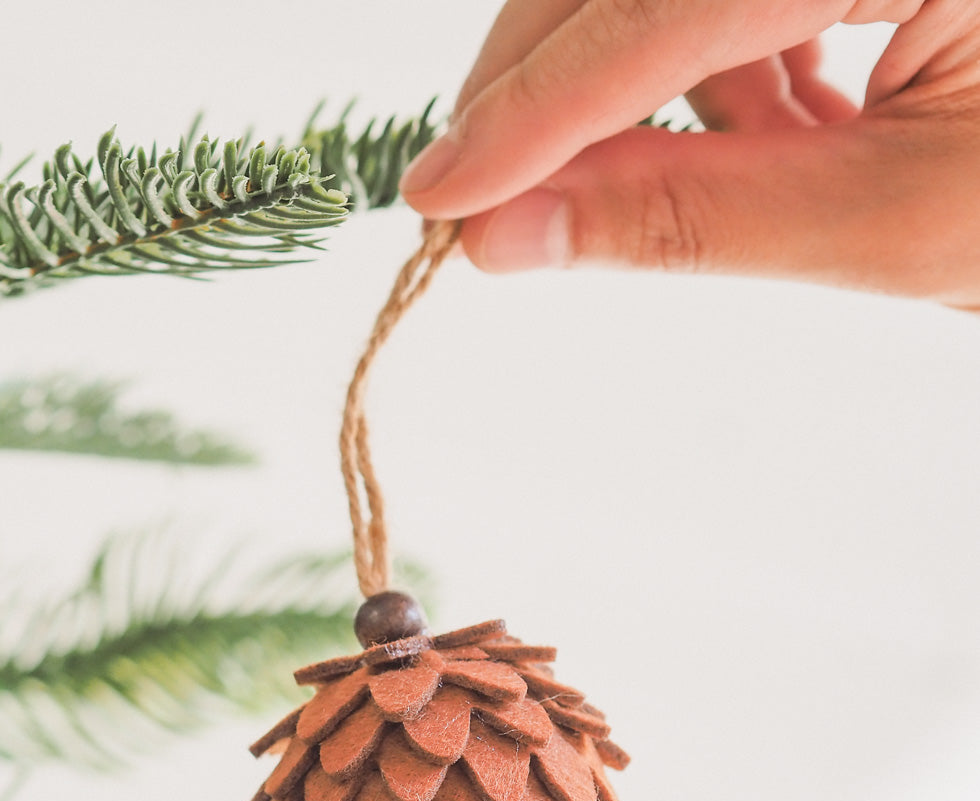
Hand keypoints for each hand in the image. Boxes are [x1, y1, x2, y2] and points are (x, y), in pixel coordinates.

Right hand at [399, 0, 979, 306]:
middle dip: (559, 78)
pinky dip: (721, 44)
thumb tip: (509, 235)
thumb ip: (694, 219)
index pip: (666, 0)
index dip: (536, 109)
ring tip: (770, 160)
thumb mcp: (902, 219)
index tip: (439, 200)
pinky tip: (800, 110)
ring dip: (649, 70)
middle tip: (503, 202)